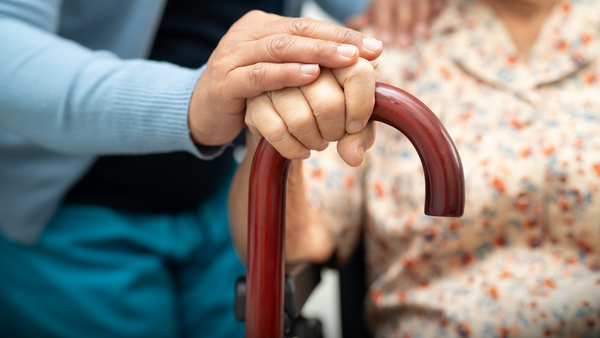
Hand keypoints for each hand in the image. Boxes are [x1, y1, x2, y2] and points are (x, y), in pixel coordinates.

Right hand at [189, 10, 382, 146]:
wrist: (201, 113)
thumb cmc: (247, 94)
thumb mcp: (277, 74)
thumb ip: (306, 65)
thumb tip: (356, 64)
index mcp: (262, 27)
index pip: (307, 25)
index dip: (341, 33)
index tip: (374, 47)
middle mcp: (246, 34)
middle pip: (296, 31)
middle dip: (335, 40)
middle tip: (366, 51)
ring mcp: (232, 56)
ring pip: (279, 48)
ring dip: (316, 53)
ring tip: (347, 59)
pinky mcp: (224, 82)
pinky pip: (259, 75)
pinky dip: (286, 74)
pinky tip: (311, 75)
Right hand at [245, 58, 376, 166]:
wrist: (273, 115)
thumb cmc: (317, 109)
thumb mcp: (345, 116)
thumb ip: (359, 133)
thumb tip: (354, 156)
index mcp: (327, 46)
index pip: (358, 71)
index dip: (362, 105)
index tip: (356, 125)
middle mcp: (296, 54)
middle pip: (329, 103)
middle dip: (335, 130)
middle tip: (333, 134)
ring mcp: (268, 74)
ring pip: (301, 121)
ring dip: (314, 140)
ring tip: (318, 140)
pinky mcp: (248, 99)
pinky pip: (277, 133)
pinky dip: (294, 148)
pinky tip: (302, 150)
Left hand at [346, 0, 444, 46]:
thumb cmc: (386, 6)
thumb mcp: (374, 9)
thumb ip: (365, 18)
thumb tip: (353, 26)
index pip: (382, 6)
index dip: (384, 22)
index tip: (386, 41)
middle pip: (403, 4)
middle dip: (404, 23)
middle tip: (403, 44)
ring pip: (420, 0)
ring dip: (421, 17)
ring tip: (421, 35)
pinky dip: (436, 5)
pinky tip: (437, 15)